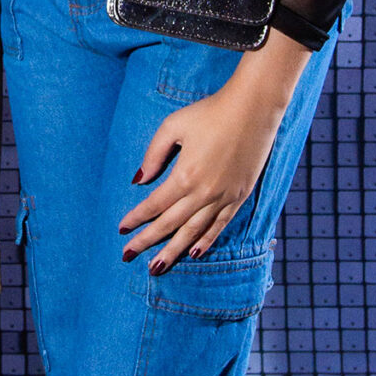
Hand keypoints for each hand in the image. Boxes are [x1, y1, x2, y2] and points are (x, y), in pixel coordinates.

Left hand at [121, 33, 311, 272]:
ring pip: (193, 232)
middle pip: (170, 224)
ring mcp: (224, 197)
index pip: (154, 205)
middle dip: (147, 242)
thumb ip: (154, 154)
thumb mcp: (174, 126)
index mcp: (185, 175)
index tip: (121, 229)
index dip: (136, 218)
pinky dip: (205, 241)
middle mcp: (204, 192)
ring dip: (173, 251)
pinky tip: (193, 253)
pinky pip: (219, 226)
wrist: (254, 109)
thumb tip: (139, 180)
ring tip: (157, 267)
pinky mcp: (239, 196)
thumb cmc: (210, 112)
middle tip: (127, 256)